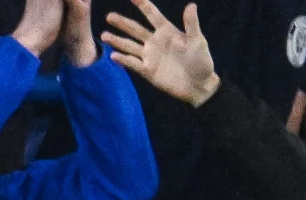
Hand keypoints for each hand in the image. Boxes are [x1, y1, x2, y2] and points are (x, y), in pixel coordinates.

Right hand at [100, 0, 219, 102]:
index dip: (143, 5)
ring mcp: (150, 56)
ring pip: (130, 45)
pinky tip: (113, 56)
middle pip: (135, 29)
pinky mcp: (147, 70)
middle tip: (109, 16)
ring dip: (117, 41)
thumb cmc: (201, 61)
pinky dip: (123, 60)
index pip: (152, 15)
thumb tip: (191, 5)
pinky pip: (132, 64)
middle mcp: (155, 41)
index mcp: (167, 31)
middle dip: (122, 23)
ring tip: (103, 35)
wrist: (198, 85)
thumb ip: (191, 24)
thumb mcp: (198, 41)